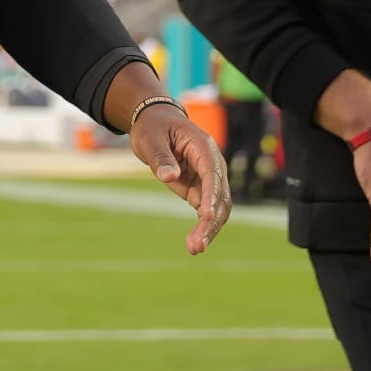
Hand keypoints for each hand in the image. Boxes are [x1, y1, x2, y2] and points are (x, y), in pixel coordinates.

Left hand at [129, 106, 231, 254]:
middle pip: (220, 196)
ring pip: (216, 207)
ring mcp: (207, 177)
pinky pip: (205, 209)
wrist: (154, 121)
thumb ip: (161, 157)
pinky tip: (194, 243)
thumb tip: (169, 177)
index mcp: (203, 147)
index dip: (211, 195)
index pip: (212, 173)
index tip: (205, 215)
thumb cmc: (153, 126)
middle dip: (211, 221)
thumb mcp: (151, 137)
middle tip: (198, 244)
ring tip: (194, 249)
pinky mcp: (199, 188)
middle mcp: (212, 164)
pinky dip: (202, 226)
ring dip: (208, 228)